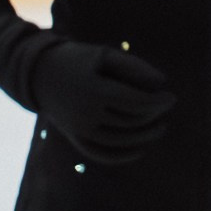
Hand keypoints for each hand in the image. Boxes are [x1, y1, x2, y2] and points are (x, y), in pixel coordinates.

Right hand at [31, 43, 174, 164]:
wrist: (38, 74)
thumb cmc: (77, 59)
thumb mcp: (105, 55)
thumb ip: (133, 66)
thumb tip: (162, 81)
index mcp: (95, 91)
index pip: (136, 103)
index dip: (158, 102)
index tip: (172, 97)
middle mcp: (85, 114)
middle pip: (130, 121)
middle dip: (154, 116)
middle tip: (167, 106)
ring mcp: (78, 129)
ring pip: (118, 141)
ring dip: (143, 137)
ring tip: (161, 127)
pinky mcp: (74, 137)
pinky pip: (100, 153)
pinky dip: (121, 155)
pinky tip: (140, 149)